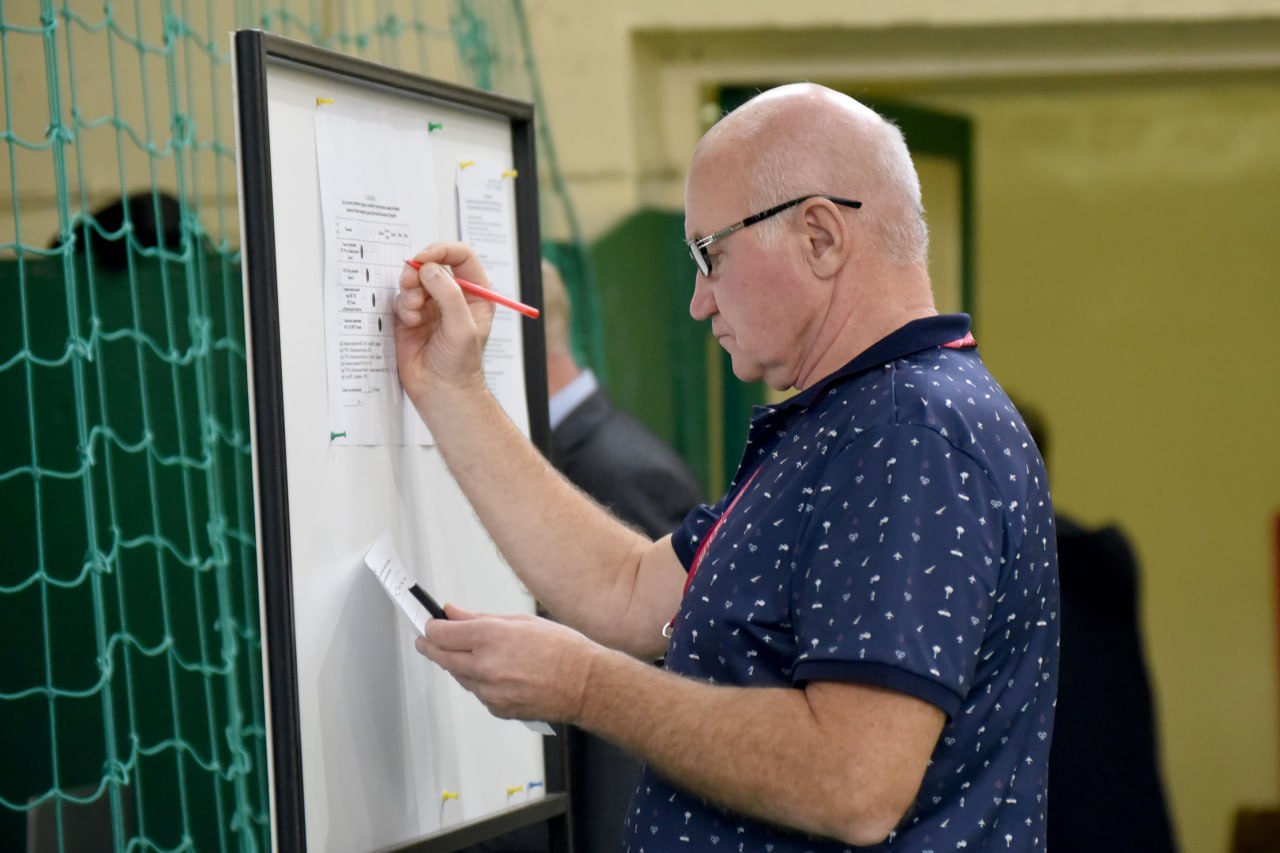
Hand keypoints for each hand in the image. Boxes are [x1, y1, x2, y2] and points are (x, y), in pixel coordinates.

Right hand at [394, 242, 495, 405]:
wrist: (441, 391)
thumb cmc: (461, 365)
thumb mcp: (462, 327)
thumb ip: (448, 295)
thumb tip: (429, 269)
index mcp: (475, 294)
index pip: (462, 257)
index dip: (443, 250)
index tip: (426, 257)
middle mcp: (453, 296)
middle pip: (433, 264)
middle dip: (419, 270)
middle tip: (412, 282)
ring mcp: (431, 305)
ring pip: (415, 279)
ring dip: (410, 290)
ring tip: (414, 310)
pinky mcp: (411, 316)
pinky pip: (402, 298)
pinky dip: (404, 306)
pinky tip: (411, 322)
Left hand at [415, 604, 600, 724]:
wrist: (586, 685)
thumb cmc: (563, 651)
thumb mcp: (521, 622)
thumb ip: (480, 618)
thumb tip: (454, 613)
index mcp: (490, 637)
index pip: (441, 633)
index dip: (431, 626)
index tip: (430, 623)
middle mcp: (484, 666)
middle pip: (441, 657)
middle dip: (430, 646)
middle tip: (425, 640)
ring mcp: (489, 691)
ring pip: (458, 676)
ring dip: (457, 663)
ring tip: (469, 653)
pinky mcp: (496, 709)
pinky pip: (477, 692)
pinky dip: (479, 681)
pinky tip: (495, 672)